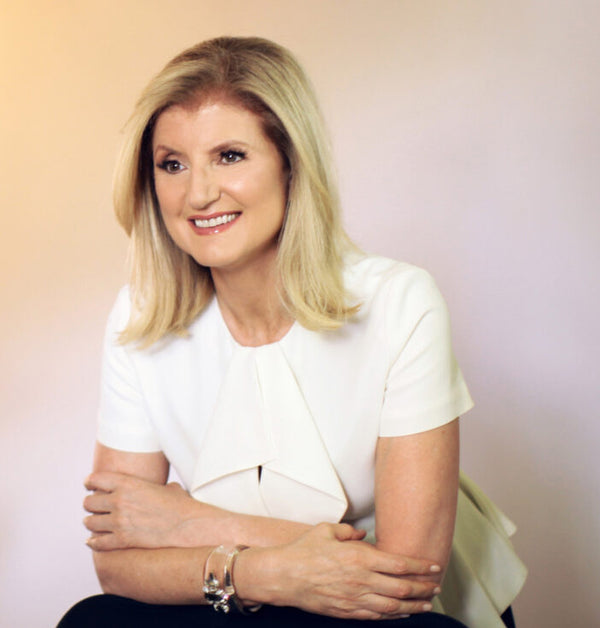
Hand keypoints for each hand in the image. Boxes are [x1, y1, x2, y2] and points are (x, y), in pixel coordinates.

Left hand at [83, 472, 200, 550]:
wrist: (187, 524)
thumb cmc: (180, 504)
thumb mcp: (163, 486)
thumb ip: (150, 486)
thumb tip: (155, 488)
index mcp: (128, 483)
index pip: (96, 479)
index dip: (90, 482)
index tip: (89, 485)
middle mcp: (119, 501)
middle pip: (88, 502)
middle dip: (91, 504)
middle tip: (95, 506)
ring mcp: (119, 522)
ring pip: (89, 522)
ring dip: (91, 523)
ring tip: (95, 523)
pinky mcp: (122, 540)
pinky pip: (97, 543)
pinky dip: (93, 542)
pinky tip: (93, 540)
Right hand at [238, 522, 440, 619]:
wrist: (283, 576)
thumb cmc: (304, 551)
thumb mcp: (327, 529)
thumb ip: (349, 531)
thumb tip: (363, 534)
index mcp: (358, 557)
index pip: (398, 564)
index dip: (420, 566)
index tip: (434, 565)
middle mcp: (360, 580)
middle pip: (401, 587)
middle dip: (423, 587)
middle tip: (437, 585)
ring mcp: (354, 599)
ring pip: (392, 605)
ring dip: (413, 605)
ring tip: (427, 603)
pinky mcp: (347, 611)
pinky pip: (376, 616)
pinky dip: (393, 615)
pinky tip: (402, 612)